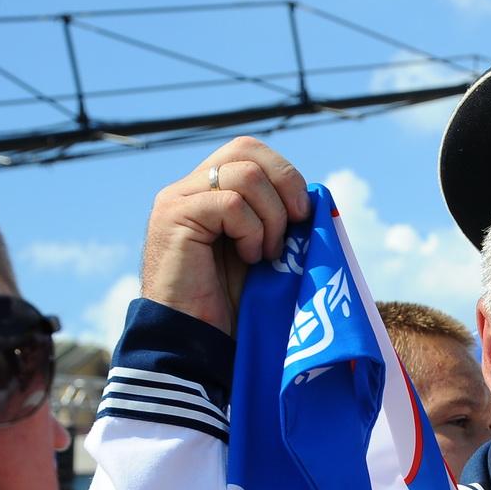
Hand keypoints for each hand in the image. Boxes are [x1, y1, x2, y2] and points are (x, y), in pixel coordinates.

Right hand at [140, 138, 312, 335]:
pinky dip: (252, 231)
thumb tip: (316, 197)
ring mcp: (178, 199)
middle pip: (246, 148)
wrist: (198, 341)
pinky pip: (232, 204)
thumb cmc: (235, 304)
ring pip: (245, 175)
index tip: (303, 214)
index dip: (285, 173)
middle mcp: (189, 187)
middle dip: (285, 183)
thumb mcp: (266, 250)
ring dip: (271, 217)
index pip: (250, 150)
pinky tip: (249, 259)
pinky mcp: (174, 216)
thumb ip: (280, 218)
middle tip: (297, 222)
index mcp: (210, 190)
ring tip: (265, 253)